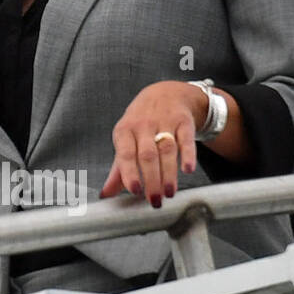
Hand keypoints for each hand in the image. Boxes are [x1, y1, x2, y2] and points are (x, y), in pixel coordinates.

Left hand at [100, 81, 201, 207]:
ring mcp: (164, 122)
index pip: (125, 153)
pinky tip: (188, 169)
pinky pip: (186, 139)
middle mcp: (143, 125)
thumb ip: (118, 169)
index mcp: (124, 131)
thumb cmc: (141, 123)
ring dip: (169, 173)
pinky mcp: (184, 122)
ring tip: (169, 192)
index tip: (134, 190)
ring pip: (167, 149)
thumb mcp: (126, 140)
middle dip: (151, 179)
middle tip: (155, 200)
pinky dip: (188, 154)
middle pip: (147, 155)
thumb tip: (105, 195)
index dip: (129, 172)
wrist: (165, 93)